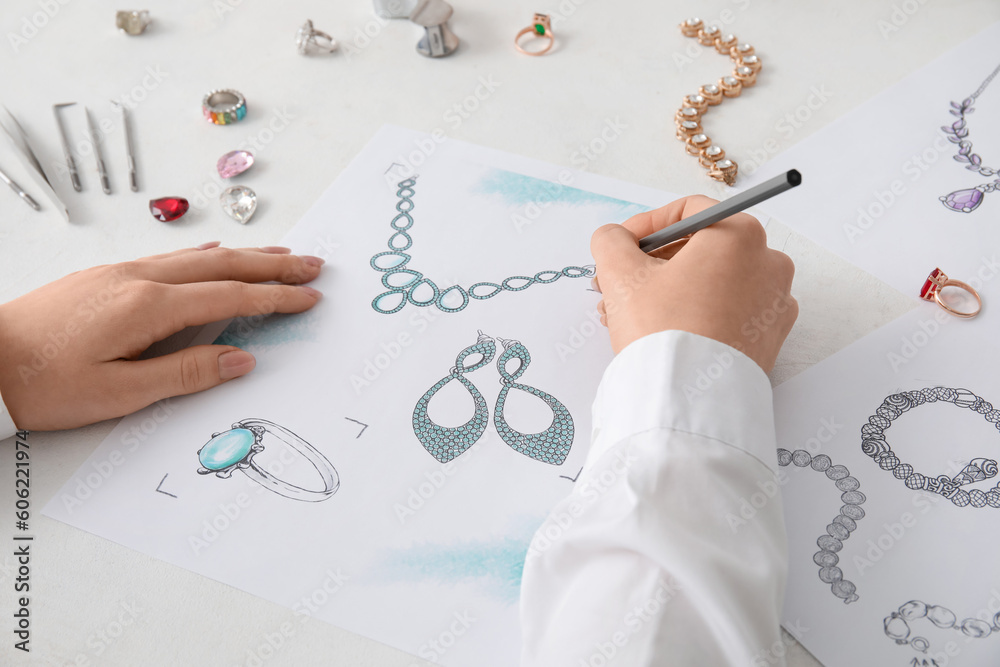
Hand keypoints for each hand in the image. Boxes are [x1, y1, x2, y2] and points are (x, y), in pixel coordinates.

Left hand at [0, 243, 323, 430]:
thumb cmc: (43, 382)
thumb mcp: (119, 392)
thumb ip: (186, 372)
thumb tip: (240, 358)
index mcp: (148, 307)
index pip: (230, 298)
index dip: (275, 297)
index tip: (310, 296)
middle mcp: (138, 279)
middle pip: (223, 266)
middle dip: (272, 265)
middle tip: (312, 264)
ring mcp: (120, 273)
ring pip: (198, 257)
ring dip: (244, 255)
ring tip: (279, 254)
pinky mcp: (104, 277)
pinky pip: (170, 258)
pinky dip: (205, 256)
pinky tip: (213, 253)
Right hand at [590, 195, 796, 371]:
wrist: (689, 399)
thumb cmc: (662, 329)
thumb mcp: (621, 274)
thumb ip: (611, 240)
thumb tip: (613, 237)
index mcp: (740, 234)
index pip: (688, 212)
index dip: (646, 225)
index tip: (623, 245)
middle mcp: (768, 262)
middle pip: (701, 248)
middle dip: (653, 264)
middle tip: (620, 283)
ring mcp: (774, 302)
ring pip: (712, 282)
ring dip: (668, 290)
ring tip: (629, 314)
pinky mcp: (770, 337)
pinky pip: (729, 311)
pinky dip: (697, 313)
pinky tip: (662, 332)